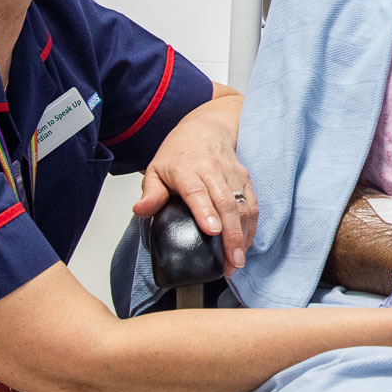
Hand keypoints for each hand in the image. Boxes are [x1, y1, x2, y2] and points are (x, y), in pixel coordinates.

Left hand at [133, 92, 255, 275]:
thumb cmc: (179, 152)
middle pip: (226, 203)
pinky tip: (246, 246)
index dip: (205, 211)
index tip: (212, 231)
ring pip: (243, 206)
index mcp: (187, 168)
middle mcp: (213, 170)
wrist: (207, 128)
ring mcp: (232, 175)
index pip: (197, 191)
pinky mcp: (246, 179)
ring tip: (238, 261)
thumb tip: (140, 209)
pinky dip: (251, 227)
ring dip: (243, 235)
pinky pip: (252, 205)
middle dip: (231, 235)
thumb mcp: (156, 168)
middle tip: (231, 262)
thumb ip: (150, 192)